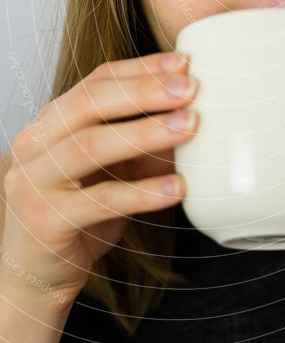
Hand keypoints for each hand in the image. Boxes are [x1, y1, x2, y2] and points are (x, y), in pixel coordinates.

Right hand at [1, 52, 199, 306]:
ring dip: (145, 133)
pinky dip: (142, 193)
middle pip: (89, 102)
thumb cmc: (79, 216)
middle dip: (144, 91)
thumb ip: (145, 145)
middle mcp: (35, 143)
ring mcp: (33, 181)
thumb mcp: (115, 171)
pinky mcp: (44, 220)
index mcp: (51, 121)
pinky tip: (177, 187)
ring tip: (189, 126)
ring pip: (90, 146)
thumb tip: (192, 116)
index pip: (96, 80)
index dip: (142, 69)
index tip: (183, 64)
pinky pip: (99, 201)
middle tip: (189, 88)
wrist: (35, 278)